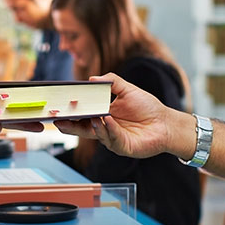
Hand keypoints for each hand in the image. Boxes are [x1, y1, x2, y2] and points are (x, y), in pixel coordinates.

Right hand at [50, 73, 179, 158]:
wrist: (165, 123)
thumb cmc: (147, 107)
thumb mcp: (128, 90)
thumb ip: (111, 82)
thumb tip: (92, 78)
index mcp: (103, 115)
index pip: (83, 115)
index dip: (71, 112)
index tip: (59, 107)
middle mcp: (105, 128)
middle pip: (83, 128)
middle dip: (70, 125)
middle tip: (59, 120)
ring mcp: (112, 139)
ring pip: (96, 134)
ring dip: (91, 125)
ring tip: (89, 116)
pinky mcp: (122, 147)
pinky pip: (113, 138)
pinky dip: (108, 129)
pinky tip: (106, 120)